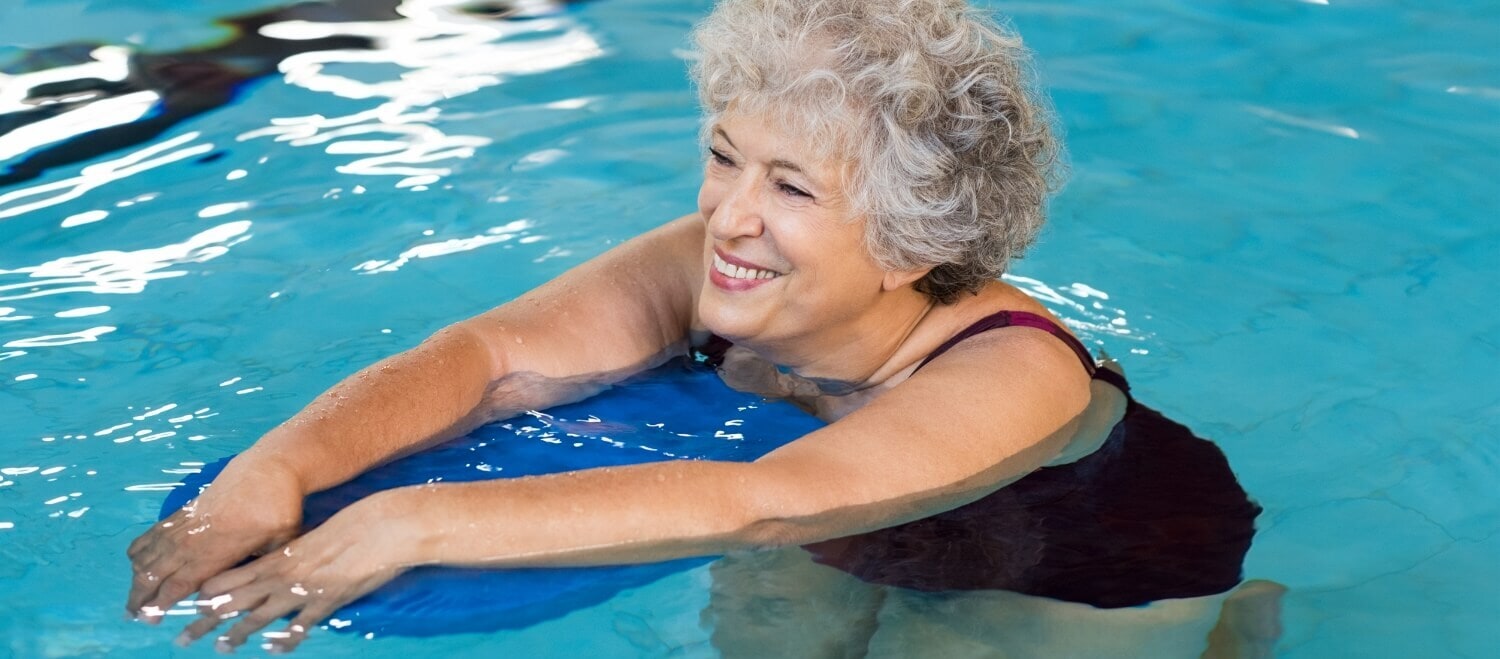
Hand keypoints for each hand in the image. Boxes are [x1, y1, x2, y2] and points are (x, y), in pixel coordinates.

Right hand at [126, 456, 303, 622]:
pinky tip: (136, 563)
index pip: (179, 584)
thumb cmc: (279, 507)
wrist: (268, 468)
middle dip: (141, 597)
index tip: (149, 619)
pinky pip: (151, 534)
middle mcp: (193, 540)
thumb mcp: (280, 542)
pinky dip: (139, 550)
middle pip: (155, 573)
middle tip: (133, 615)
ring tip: (134, 597)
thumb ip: (264, 566)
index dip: (161, 603)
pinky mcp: (183, 511)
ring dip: (137, 577)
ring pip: (148, 554)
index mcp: (215, 552)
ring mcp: (185, 524)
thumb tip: (260, 587)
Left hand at [175, 497, 410, 652]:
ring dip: (237, 634)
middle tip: (183, 638)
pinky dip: (286, 639)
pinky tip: (275, 649)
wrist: (380, 528)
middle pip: (235, 601)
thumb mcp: (313, 539)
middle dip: (206, 621)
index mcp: (278, 557)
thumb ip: (295, 555)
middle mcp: (282, 575)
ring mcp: (302, 590)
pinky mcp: (325, 602)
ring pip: (260, 616)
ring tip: (220, 647)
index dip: (209, 593)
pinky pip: (300, 625)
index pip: (232, 578)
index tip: (192, 605)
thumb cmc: (351, 527)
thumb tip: (284, 565)